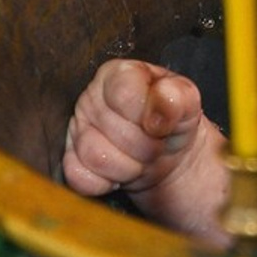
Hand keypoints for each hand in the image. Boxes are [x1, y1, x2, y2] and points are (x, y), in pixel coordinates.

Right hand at [63, 58, 204, 197]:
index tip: (162, 124)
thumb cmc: (173, 120)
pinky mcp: (69, 160)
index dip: (148, 115)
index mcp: (118, 74)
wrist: (167, 152)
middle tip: (156, 143)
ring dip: (129, 167)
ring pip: (96, 156)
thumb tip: (160, 106)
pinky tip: (121, 172)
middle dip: (145, 145)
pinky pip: (79, 178)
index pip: (124, 93)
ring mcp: (77, 129)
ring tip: (141, 158)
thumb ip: (177, 96)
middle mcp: (91, 96)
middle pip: (114, 130)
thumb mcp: (187, 101)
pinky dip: (106, 182)